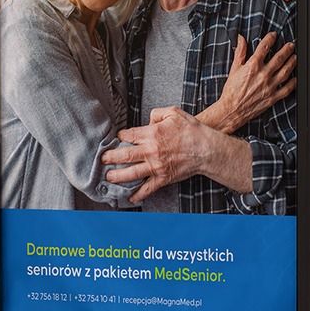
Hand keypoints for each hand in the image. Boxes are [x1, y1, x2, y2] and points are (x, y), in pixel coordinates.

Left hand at [102, 107, 252, 202]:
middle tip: (103, 159)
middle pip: (125, 155)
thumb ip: (157, 113)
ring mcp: (156, 166)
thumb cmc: (192, 131)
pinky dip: (138, 194)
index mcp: (152, 134)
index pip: (128, 135)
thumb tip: (148, 120)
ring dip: (118, 176)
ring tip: (109, 177)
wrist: (207, 149)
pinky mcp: (163, 178)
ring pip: (132, 173)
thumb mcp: (174, 113)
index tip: (117, 138)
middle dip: (110, 157)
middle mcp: (151, 151)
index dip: (120, 136)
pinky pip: (148, 188)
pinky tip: (130, 197)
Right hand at [198, 33, 295, 133]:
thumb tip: (241, 39)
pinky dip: (292, 83)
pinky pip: (286, 89)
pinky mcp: (273, 97)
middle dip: (286, 50)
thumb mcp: (234, 69)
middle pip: (279, 58)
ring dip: (292, 63)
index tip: (274, 35)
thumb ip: (240, 52)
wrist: (232, 110)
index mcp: (252, 66)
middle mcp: (263, 75)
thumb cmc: (231, 91)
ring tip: (295, 57)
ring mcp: (269, 86)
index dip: (270, 39)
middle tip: (291, 45)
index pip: (264, 48)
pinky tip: (295, 78)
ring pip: (286, 71)